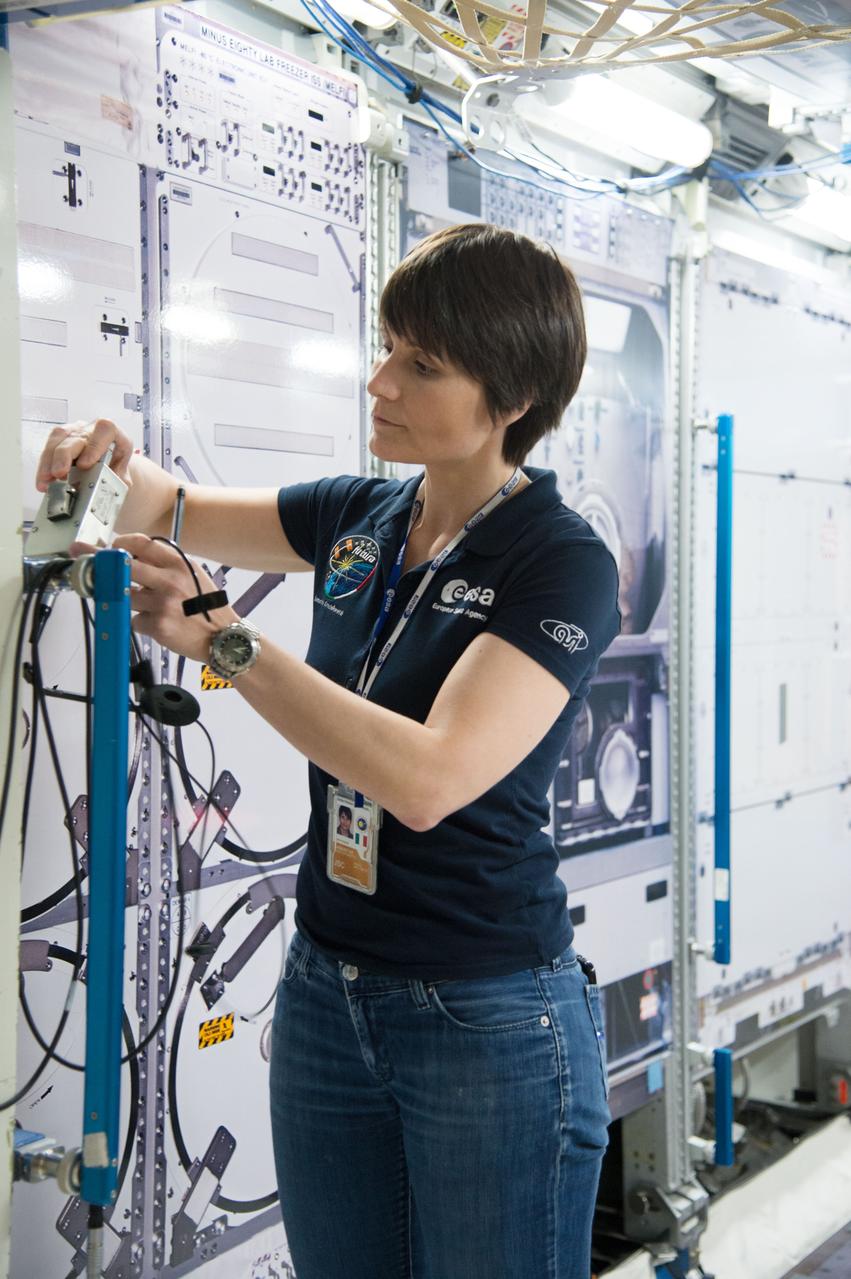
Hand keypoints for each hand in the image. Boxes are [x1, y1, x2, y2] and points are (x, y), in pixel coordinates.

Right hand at [36, 419, 134, 492]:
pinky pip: (49, 447)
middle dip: (64, 455)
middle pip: (76, 436)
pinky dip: (45, 466)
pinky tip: (44, 480)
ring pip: (58, 439)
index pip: (105, 430)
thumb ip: (117, 482)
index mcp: (111, 433)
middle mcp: (91, 429)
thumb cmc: (115, 466)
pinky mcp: (60, 439)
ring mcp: (74, 432)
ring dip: (49, 461)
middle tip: (59, 473)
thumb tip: (106, 491)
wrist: (110, 463)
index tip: (85, 464)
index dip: (94, 446)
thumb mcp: (122, 473)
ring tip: (46, 480)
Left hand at [113, 534, 239, 661]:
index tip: (116, 549)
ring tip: (149, 608)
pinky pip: (135, 620)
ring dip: (131, 602)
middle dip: (116, 573)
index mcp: (179, 564)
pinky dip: (142, 623)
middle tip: (117, 579)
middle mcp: (171, 580)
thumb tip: (134, 556)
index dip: (123, 544)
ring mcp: (163, 604)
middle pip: (126, 568)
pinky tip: (158, 625)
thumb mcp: (193, 575)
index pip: (142, 544)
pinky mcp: (158, 626)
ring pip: (126, 597)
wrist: (223, 636)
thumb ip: (167, 564)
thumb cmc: (206, 605)